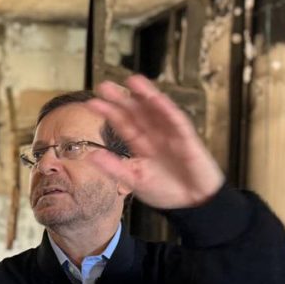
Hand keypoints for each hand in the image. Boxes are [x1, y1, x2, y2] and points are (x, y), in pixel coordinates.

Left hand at [86, 74, 224, 209]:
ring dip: (145, 95)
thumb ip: (114, 167)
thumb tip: (91, 156)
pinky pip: (176, 120)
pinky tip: (155, 98)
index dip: (108, 113)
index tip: (91, 103)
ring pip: (155, 110)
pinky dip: (166, 109)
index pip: (122, 125)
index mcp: (140, 144)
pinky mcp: (186, 137)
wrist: (193, 202)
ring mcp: (170, 134)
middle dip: (121, 99)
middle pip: (135, 113)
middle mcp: (153, 135)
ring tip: (131, 81)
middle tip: (103, 86)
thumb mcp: (134, 179)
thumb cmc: (165, 191)